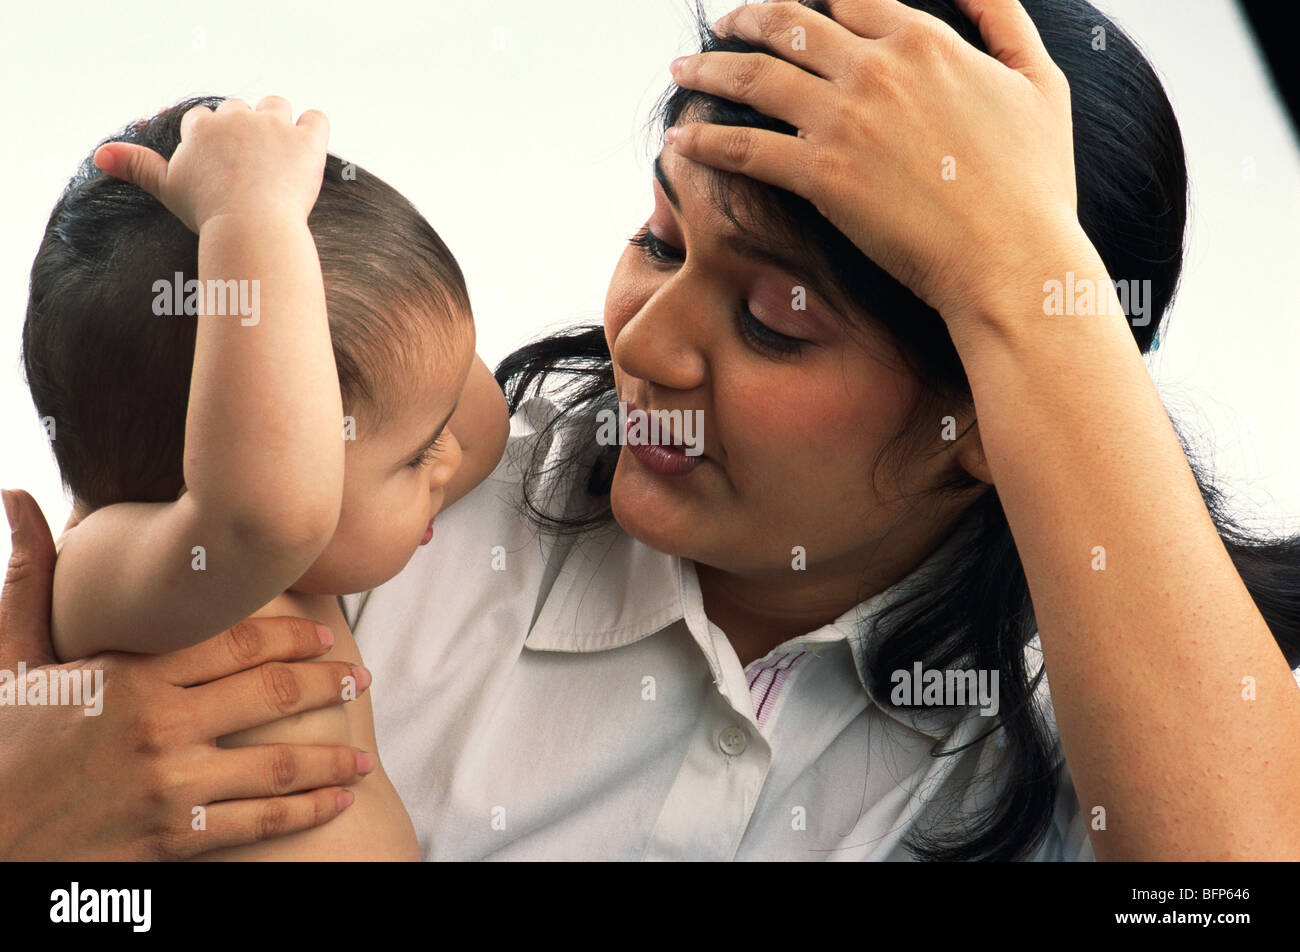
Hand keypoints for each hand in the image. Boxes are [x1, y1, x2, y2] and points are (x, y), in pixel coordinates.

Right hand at [0, 490, 371, 859]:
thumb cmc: (3, 743)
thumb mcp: (12, 659)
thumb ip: (32, 582)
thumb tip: (15, 496)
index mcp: (131, 676)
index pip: (237, 642)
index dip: (292, 638)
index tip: (327, 639)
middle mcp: (160, 727)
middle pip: (272, 694)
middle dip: (329, 686)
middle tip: (363, 680)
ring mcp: (171, 787)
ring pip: (278, 764)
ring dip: (331, 761)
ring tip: (363, 758)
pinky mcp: (174, 841)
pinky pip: (259, 824)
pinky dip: (306, 811)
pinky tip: (335, 803)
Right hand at [91, 96, 327, 232]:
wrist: (250, 229)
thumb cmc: (208, 214)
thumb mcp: (168, 188)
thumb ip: (137, 167)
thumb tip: (100, 155)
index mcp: (202, 128)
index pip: (204, 119)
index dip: (210, 136)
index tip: (217, 156)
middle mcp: (237, 118)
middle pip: (240, 107)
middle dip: (243, 127)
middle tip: (249, 161)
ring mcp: (275, 127)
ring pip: (277, 104)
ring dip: (279, 119)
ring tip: (279, 151)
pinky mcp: (307, 141)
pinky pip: (317, 118)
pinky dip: (314, 128)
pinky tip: (308, 148)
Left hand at [667, 0, 1085, 320]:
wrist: (1010, 259)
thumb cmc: (1034, 183)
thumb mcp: (1040, 81)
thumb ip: (1005, 19)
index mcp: (923, 40)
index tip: (789, 8)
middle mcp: (875, 68)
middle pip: (789, 26)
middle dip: (746, 20)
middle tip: (720, 27)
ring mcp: (843, 121)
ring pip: (755, 78)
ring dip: (709, 70)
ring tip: (683, 70)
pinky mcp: (821, 176)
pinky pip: (745, 148)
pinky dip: (704, 141)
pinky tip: (679, 141)